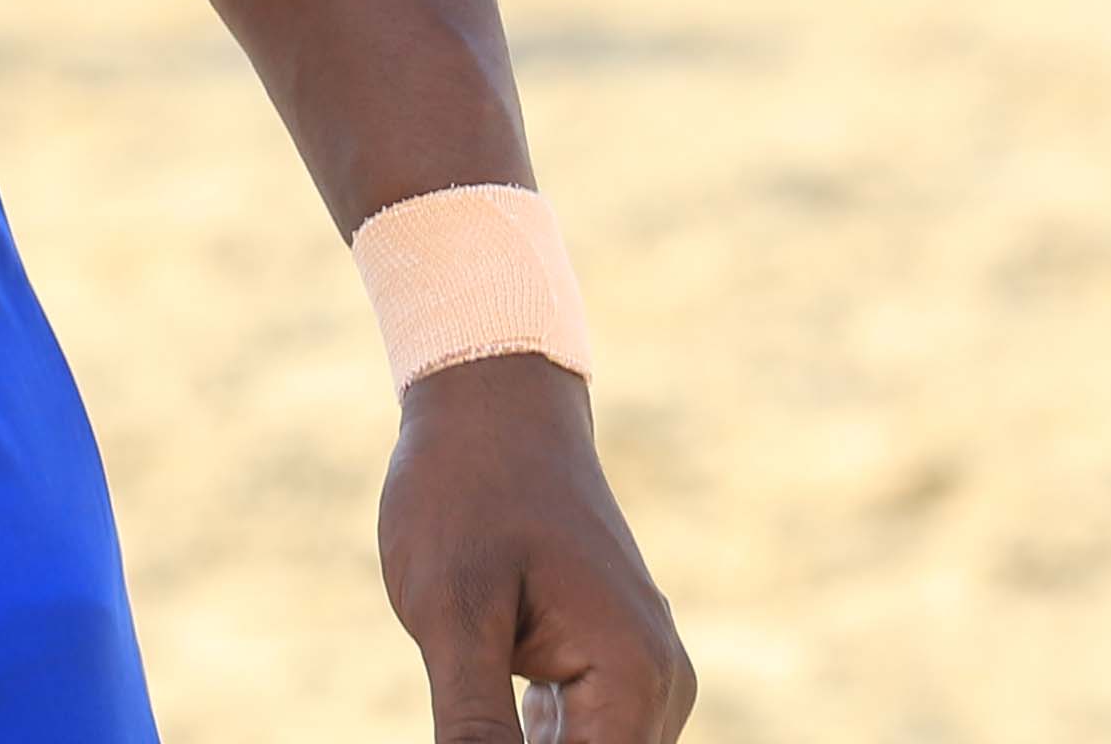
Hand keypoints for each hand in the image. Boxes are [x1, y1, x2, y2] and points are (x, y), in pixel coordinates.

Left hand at [378, 353, 690, 742]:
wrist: (490, 401)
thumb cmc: (466, 491)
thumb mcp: (451, 612)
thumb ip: (472, 725)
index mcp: (635, 677)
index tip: (474, 738)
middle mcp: (660, 686)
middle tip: (466, 708)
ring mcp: (643, 674)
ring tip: (474, 695)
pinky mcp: (611, 665)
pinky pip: (583, 738)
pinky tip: (482, 713)